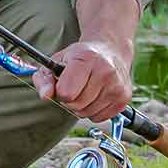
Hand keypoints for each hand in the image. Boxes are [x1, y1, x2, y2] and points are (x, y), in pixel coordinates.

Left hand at [32, 0, 140, 123]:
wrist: (110, 51)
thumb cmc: (80, 57)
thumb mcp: (57, 61)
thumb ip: (44, 79)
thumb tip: (45, 96)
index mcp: (87, 59)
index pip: (66, 93)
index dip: (60, 91)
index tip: (64, 83)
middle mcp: (106, 71)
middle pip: (76, 105)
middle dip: (70, 100)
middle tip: (76, 86)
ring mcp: (117, 86)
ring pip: (87, 113)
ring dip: (82, 106)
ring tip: (87, 89)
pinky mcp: (124, 98)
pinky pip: (99, 117)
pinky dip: (94, 111)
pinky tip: (97, 95)